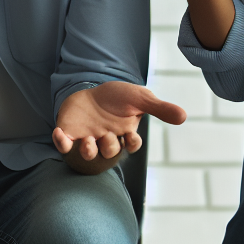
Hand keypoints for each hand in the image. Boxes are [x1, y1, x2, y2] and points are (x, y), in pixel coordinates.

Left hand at [54, 81, 186, 160]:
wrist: (91, 90)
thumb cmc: (118, 97)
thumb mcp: (140, 98)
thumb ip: (159, 108)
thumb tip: (184, 116)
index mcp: (125, 133)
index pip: (131, 145)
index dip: (132, 143)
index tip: (131, 136)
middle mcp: (107, 139)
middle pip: (110, 150)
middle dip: (110, 146)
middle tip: (108, 136)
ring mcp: (88, 138)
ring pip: (88, 153)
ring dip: (89, 150)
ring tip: (88, 142)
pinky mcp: (70, 134)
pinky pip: (64, 144)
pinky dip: (61, 142)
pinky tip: (59, 133)